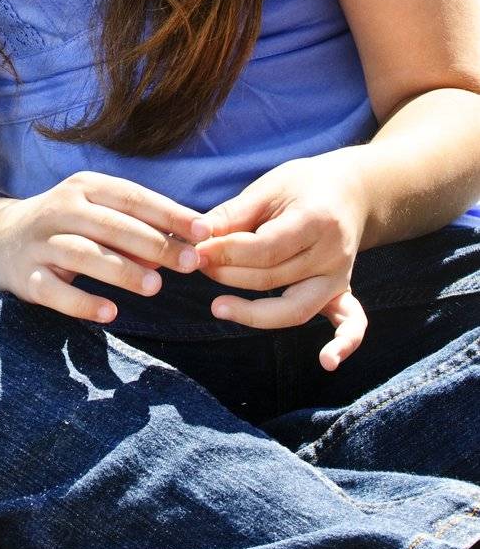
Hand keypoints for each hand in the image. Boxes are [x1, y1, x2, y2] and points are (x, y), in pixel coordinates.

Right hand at [0, 170, 203, 322]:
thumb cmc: (65, 225)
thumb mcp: (96, 214)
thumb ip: (137, 228)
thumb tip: (180, 250)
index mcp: (84, 187)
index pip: (134, 198)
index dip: (171, 214)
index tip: (206, 231)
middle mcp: (61, 210)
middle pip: (113, 226)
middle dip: (155, 244)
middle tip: (192, 263)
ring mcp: (41, 243)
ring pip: (85, 255)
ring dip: (122, 270)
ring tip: (156, 287)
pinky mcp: (26, 276)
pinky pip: (55, 291)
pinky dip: (82, 302)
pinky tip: (109, 314)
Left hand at [191, 148, 370, 368]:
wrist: (350, 191)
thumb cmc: (303, 186)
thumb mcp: (269, 186)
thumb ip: (235, 213)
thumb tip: (198, 234)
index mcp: (315, 221)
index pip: (265, 249)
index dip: (226, 253)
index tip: (195, 250)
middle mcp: (332, 254)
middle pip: (274, 279)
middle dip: (228, 275)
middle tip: (196, 265)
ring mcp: (340, 277)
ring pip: (297, 308)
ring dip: (255, 314)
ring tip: (217, 307)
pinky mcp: (343, 291)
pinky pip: (352, 323)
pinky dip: (345, 344)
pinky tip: (327, 362)